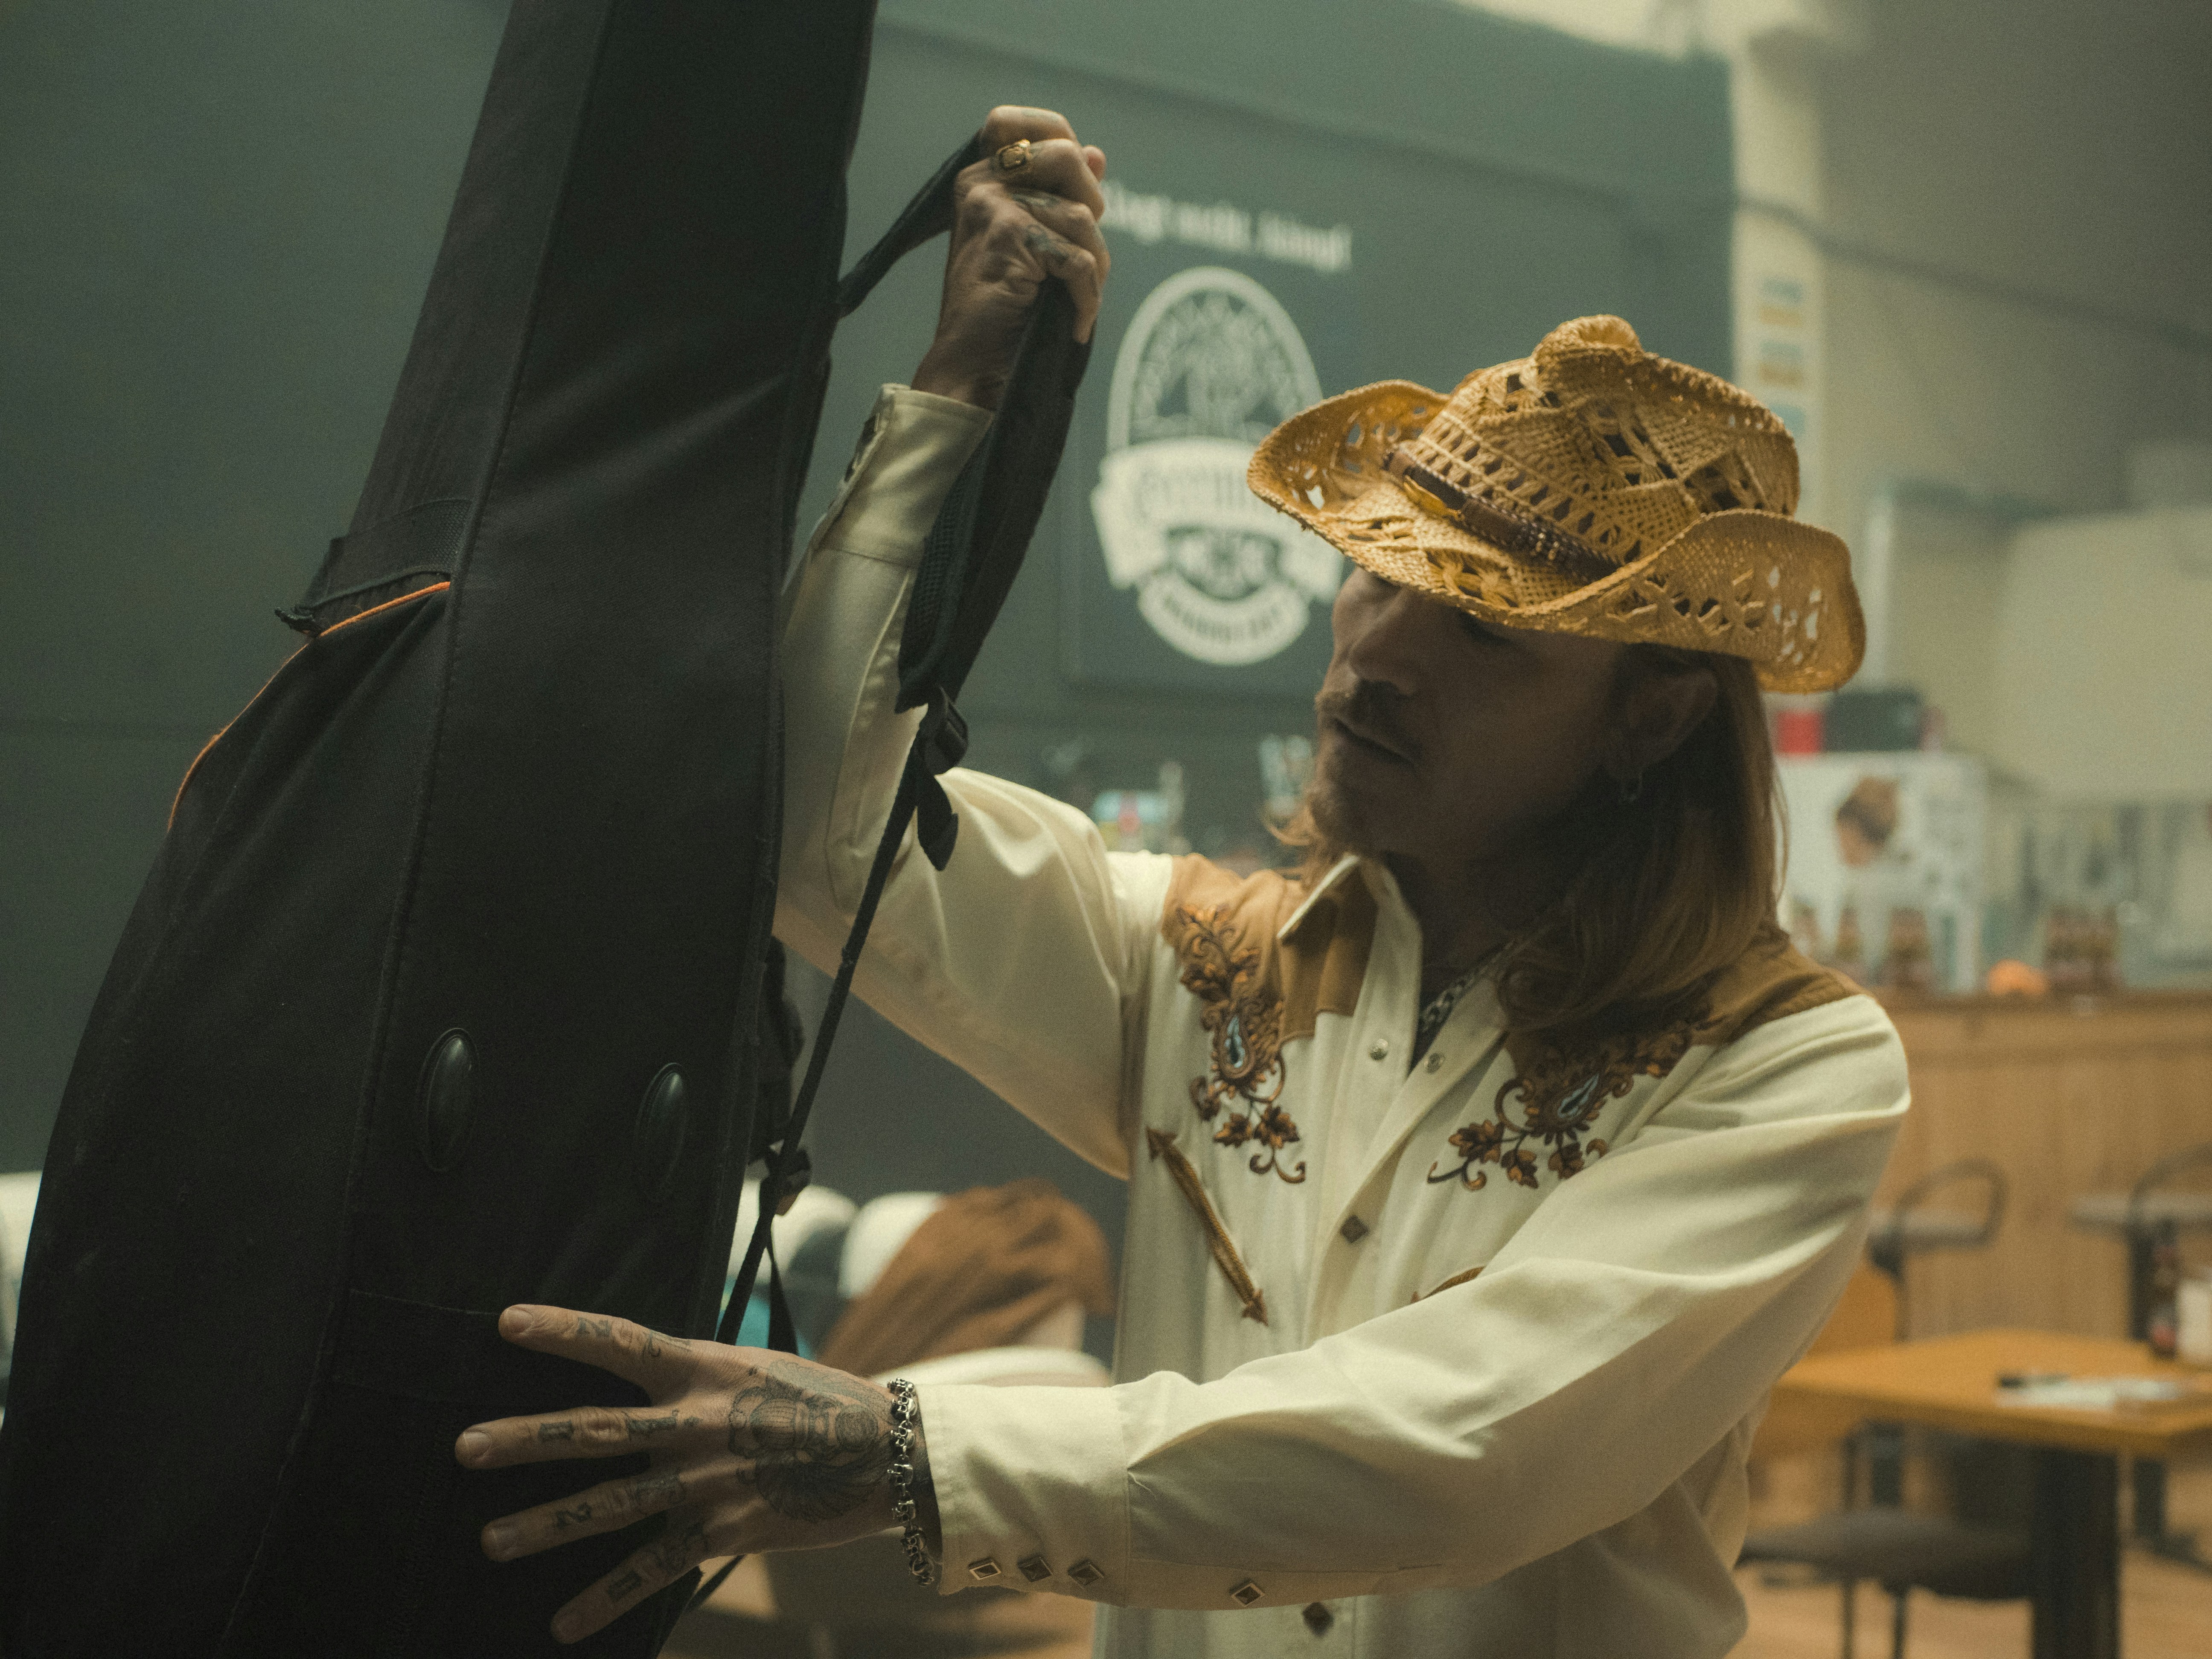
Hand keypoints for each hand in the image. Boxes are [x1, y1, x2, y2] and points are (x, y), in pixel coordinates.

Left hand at [454, 1305, 932, 1643]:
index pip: (621, 1340)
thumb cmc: (823, 1403)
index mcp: (706, 1367)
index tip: (505, 1322)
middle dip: (526, 1439)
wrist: (886, 1453)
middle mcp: (696, 1421)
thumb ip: (701, 1380)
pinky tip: (561, 1623)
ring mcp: (706, 1479)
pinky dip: (603, 1598)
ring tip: (490, 1541)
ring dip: (545, 1524)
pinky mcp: (723, 1530)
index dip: (563, 1329)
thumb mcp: (758, 1371)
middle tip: (465, 1447)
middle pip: (595, 1429)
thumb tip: (651, 1383)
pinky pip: (651, 1568)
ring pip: (609, 1504)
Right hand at [911, 105, 1109, 409]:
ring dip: (1094, 265)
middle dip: (1092, 206)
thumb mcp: (1033, 242)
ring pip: (1081, 214)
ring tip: (1078, 299)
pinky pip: (1078, 257)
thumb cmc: (1001, 310)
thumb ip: (1061, 195)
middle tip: (1083, 253)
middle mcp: (980, 183)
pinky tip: (1078, 323)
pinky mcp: (1009, 236)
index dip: (1062, 139)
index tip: (1077, 189)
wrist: (971, 364)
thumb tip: (1097, 153)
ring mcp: (991, 206)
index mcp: (981, 178)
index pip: (1022, 122)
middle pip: (1066, 155)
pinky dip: (1088, 297)